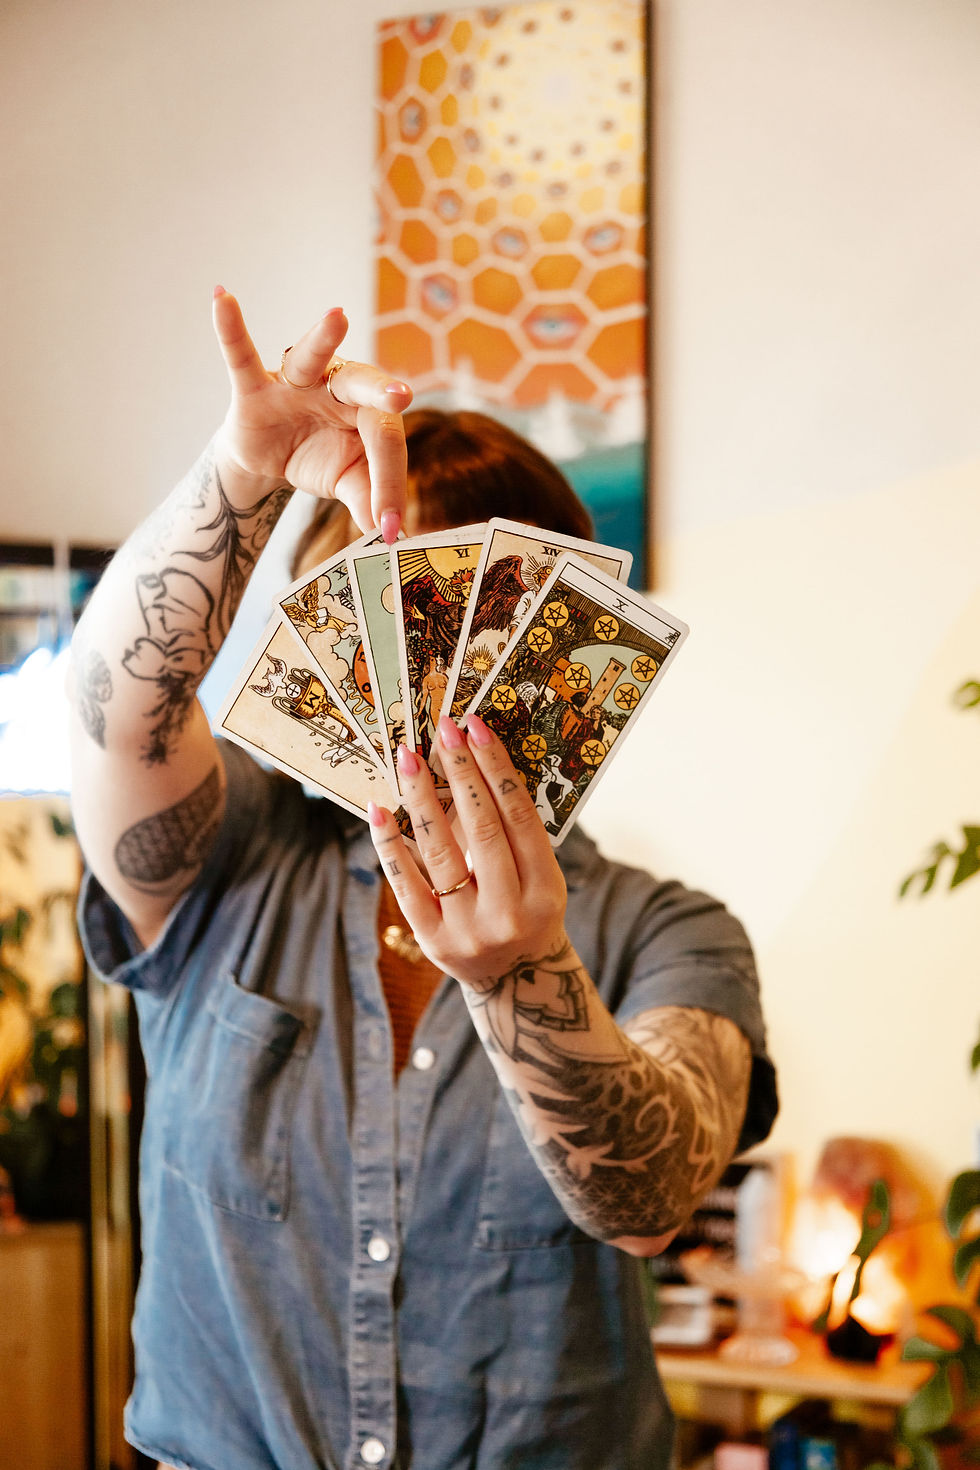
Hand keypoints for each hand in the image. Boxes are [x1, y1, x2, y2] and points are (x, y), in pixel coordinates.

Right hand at [211, 288, 412, 536]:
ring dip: (322, 339)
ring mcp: (295, 384)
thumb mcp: (347, 482)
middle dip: (380, 391)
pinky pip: (241, 356)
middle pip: (364, 385)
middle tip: (401, 396)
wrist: (270, 460)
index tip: (389, 526)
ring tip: (338, 316)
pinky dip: (230, 329)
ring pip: (311, 358)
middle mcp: (338, 386)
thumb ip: (367, 499)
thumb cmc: (321, 458)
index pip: (385, 441)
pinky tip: (222, 299)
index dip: (388, 485)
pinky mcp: (253, 389)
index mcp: (368, 410)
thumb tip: (384, 530)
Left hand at [367, 714, 567, 987]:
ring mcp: (469, 929)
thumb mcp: (541, 879)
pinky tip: (379, 808)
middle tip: (443, 729)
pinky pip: (406, 883)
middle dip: (461, 772)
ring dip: (422, 797)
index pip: (519, 816)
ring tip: (409, 757)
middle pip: (482, 828)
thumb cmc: (528, 911)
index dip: (496, 768)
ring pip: (441, 851)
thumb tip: (472, 765)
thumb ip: (515, 835)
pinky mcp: (432, 939)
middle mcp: (510, 912)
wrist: (518, 981)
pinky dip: (390, 843)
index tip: (476, 728)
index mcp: (546, 890)